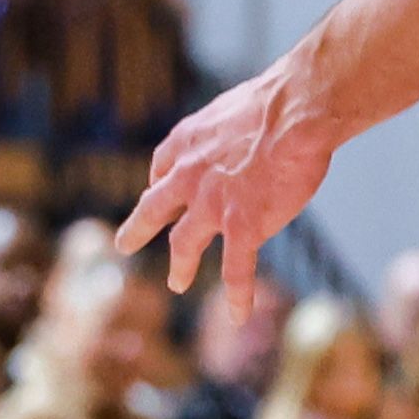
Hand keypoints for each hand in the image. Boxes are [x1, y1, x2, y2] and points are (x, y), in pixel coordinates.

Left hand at [119, 53, 342, 297]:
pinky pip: (237, 269)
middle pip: (155, 208)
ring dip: (180, 266)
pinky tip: (237, 315)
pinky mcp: (243, 226)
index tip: (158, 190)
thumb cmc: (276, 103)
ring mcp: (212, 206)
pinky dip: (238, 295)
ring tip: (176, 283)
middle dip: (138, 228)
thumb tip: (239, 135)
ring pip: (186, 244)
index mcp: (186, 144)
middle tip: (123, 244)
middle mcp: (189, 177)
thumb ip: (225, 132)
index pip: (162, 168)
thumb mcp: (232, 109)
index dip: (159, 182)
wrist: (294, 112)